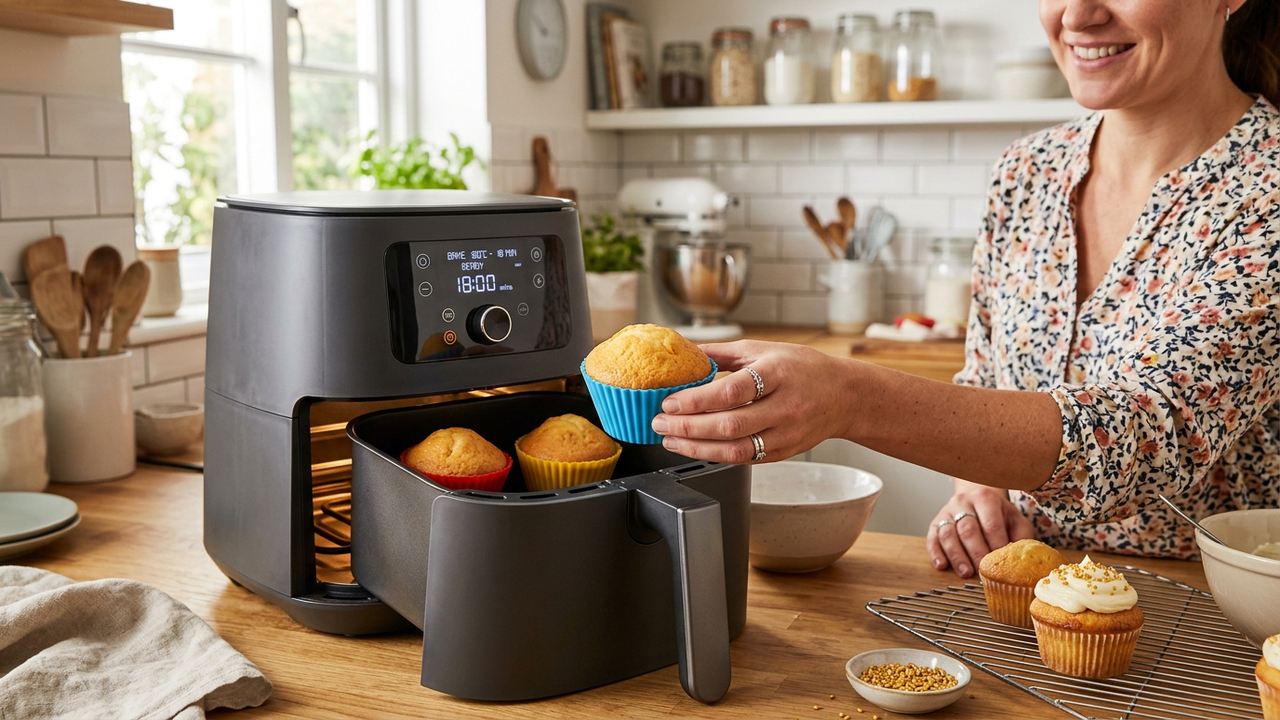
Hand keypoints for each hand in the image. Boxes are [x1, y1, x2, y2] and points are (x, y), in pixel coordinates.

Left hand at [651, 340, 854, 463]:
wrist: (845, 396)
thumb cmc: (803, 368)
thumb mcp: (764, 350)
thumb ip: (723, 354)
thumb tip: (684, 352)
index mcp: (778, 374)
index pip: (732, 392)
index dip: (697, 400)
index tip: (669, 402)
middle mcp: (784, 407)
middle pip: (729, 425)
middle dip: (688, 427)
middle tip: (660, 423)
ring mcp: (785, 434)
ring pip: (735, 449)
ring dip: (696, 447)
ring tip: (669, 439)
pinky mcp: (783, 452)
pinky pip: (745, 458)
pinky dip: (715, 455)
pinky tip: (694, 447)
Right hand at [926, 479, 1036, 577]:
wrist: (978, 499)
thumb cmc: (1000, 516)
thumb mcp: (1016, 521)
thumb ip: (1021, 538)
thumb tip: (1023, 560)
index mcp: (986, 498)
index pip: (991, 524)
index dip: (996, 545)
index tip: (1001, 564)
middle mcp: (964, 502)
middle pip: (968, 529)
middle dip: (976, 553)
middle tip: (983, 572)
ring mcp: (947, 512)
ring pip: (948, 534)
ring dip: (956, 555)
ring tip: (965, 572)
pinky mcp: (935, 523)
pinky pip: (932, 538)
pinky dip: (936, 553)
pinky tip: (942, 566)